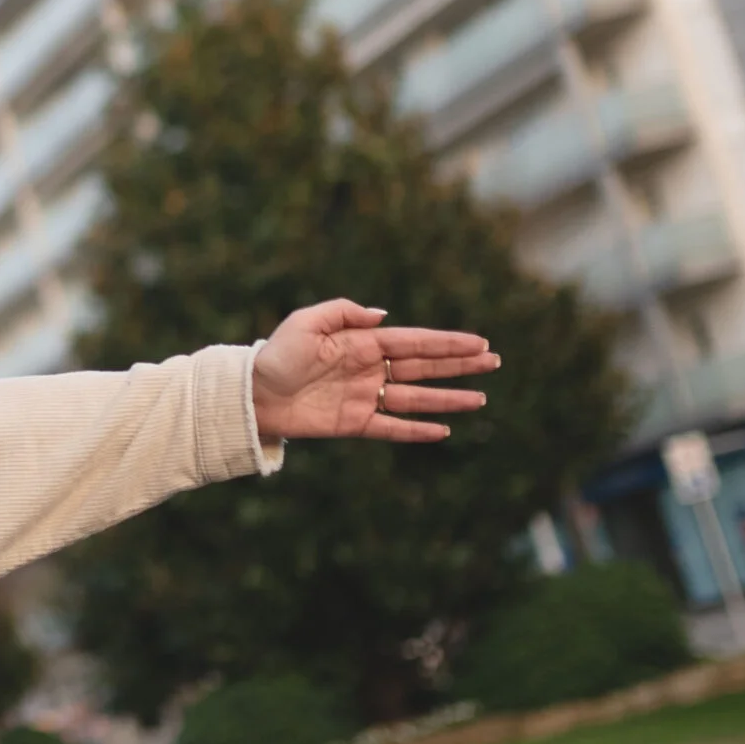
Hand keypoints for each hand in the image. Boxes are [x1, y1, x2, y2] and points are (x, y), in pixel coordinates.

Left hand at [252, 299, 498, 442]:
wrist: (250, 395)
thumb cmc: (275, 355)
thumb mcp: (306, 323)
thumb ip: (344, 312)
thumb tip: (383, 315)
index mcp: (361, 343)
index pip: (414, 342)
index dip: (448, 343)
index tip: (480, 343)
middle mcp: (368, 370)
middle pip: (424, 367)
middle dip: (459, 365)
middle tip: (494, 363)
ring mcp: (363, 398)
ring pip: (415, 399)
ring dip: (447, 399)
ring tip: (480, 399)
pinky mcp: (352, 424)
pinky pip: (391, 428)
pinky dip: (417, 431)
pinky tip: (443, 431)